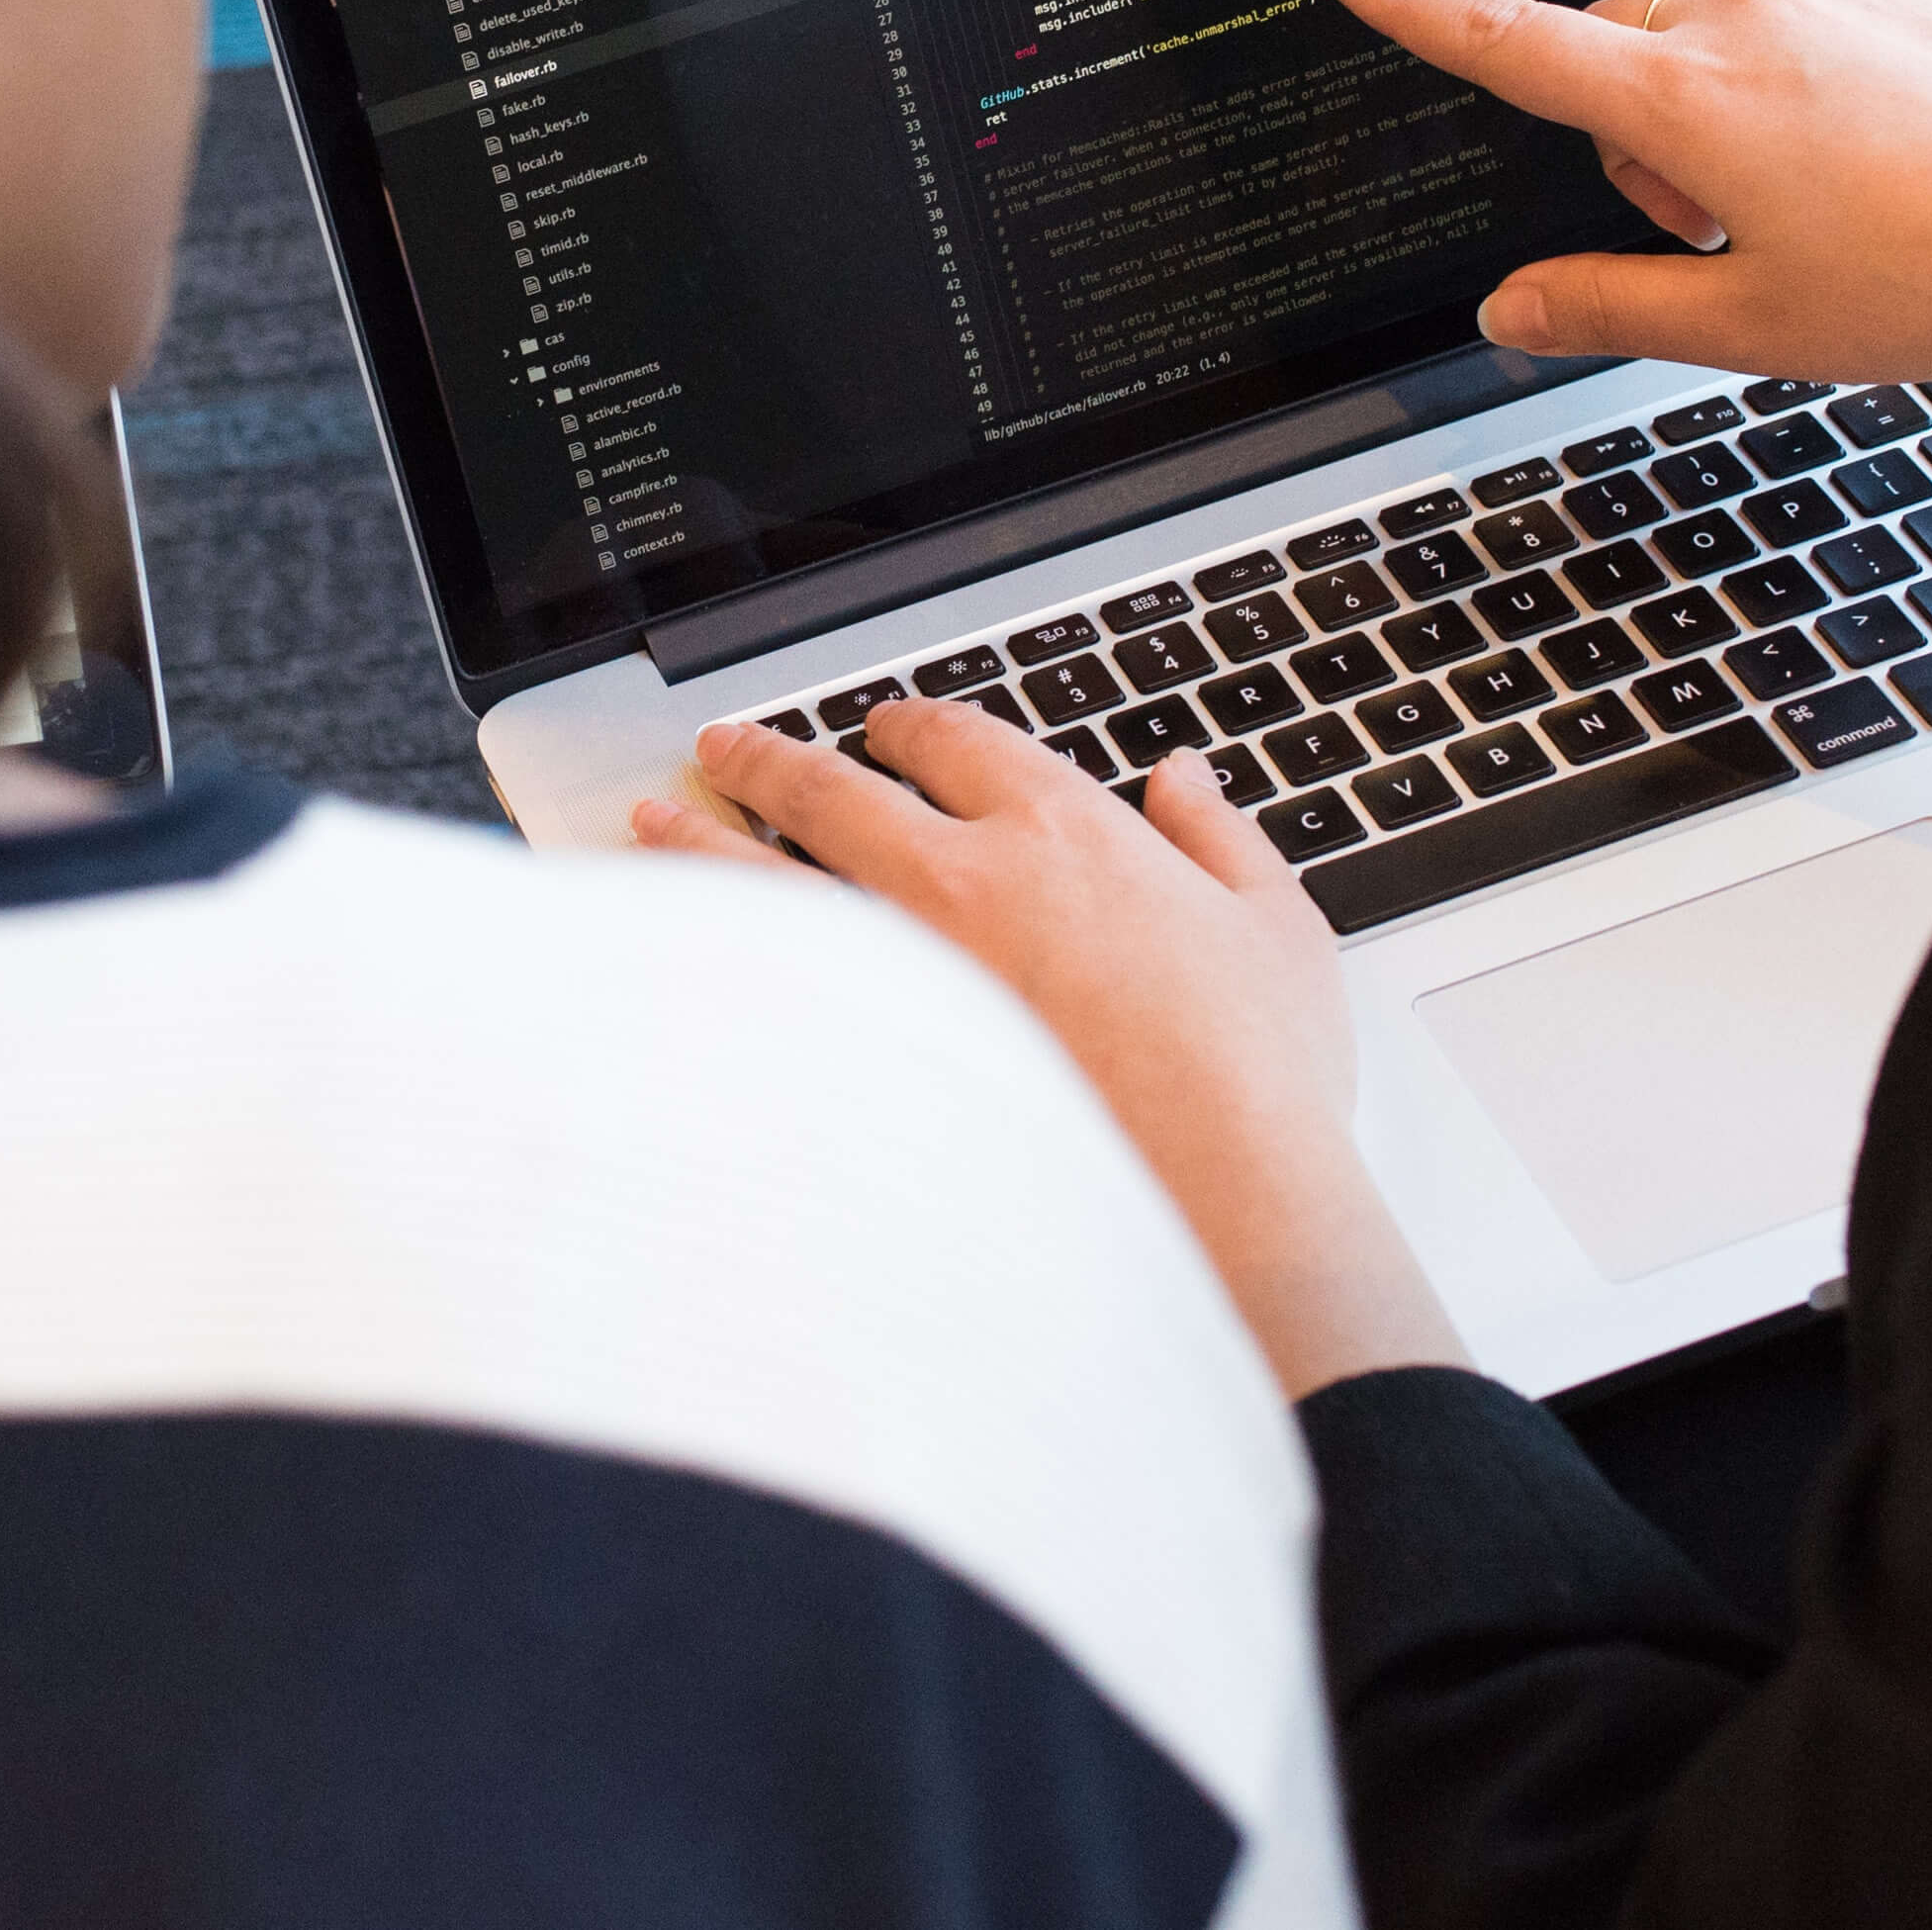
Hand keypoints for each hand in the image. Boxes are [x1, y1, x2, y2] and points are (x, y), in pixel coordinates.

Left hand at [638, 705, 1464, 1399]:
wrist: (1217, 1204)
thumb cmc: (1255, 1079)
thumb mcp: (1276, 930)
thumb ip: (1221, 838)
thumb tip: (1184, 782)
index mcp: (1064, 831)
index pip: (958, 742)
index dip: (910, 725)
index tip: (885, 730)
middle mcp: (963, 880)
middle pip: (832, 788)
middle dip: (769, 758)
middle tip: (726, 747)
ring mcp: (901, 973)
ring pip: (767, 878)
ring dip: (702, 841)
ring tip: (655, 822)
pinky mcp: (867, 1063)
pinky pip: (764, 991)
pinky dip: (709, 962)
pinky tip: (676, 958)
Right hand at [1321, 0, 1931, 465]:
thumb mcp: (1750, 329)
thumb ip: (1607, 308)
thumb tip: (1509, 310)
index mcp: (1685, 105)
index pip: (1510, 45)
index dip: (1415, 9)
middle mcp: (1744, 26)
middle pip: (1614, 61)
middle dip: (1628, 144)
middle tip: (1715, 243)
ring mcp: (1824, 4)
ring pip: (1708, 52)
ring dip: (1716, 129)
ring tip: (1821, 221)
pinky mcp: (1891, 2)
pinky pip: (1798, 39)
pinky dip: (1800, 103)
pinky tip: (1882, 178)